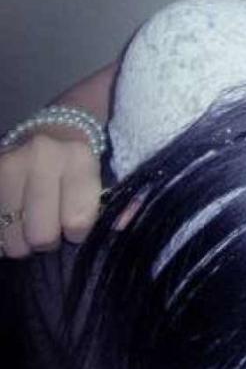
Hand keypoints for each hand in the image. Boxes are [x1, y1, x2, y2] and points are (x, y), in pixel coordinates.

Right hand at [0, 129, 102, 257]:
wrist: (55, 126)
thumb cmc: (82, 159)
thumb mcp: (103, 174)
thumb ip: (108, 205)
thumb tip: (112, 231)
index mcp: (78, 157)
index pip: (77, 221)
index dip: (78, 233)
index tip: (78, 227)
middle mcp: (41, 158)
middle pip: (41, 234)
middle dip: (48, 241)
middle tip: (52, 230)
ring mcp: (9, 165)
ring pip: (12, 236)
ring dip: (22, 240)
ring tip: (32, 224)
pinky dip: (4, 232)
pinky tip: (13, 221)